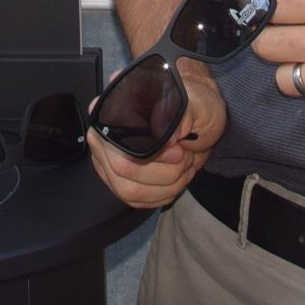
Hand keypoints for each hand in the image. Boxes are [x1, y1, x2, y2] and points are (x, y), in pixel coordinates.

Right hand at [86, 59, 224, 209]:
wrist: (199, 120)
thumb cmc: (195, 107)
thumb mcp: (196, 105)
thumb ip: (182, 116)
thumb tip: (165, 133)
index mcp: (117, 105)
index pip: (118, 135)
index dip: (150, 151)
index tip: (178, 151)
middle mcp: (105, 132)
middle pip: (122, 167)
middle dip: (163, 172)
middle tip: (185, 160)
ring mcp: (108, 158)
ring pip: (128, 189)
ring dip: (164, 187)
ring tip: (184, 170)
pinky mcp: (118, 179)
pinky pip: (134, 200)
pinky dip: (160, 196)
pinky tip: (176, 182)